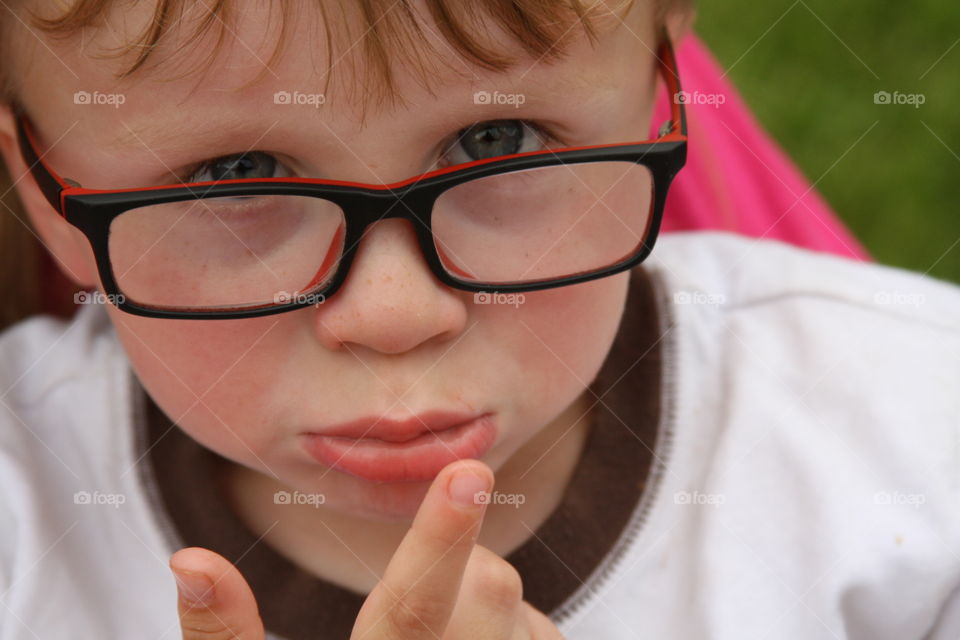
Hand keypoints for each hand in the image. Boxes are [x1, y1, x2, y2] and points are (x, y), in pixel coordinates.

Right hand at [169, 459, 563, 638]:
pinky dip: (514, 637)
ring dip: (488, 615)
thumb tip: (188, 558)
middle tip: (421, 618)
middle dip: (459, 571)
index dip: (439, 538)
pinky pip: (542, 636)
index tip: (468, 470)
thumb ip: (223, 638)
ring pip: (521, 611)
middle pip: (489, 589)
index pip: (412, 613)